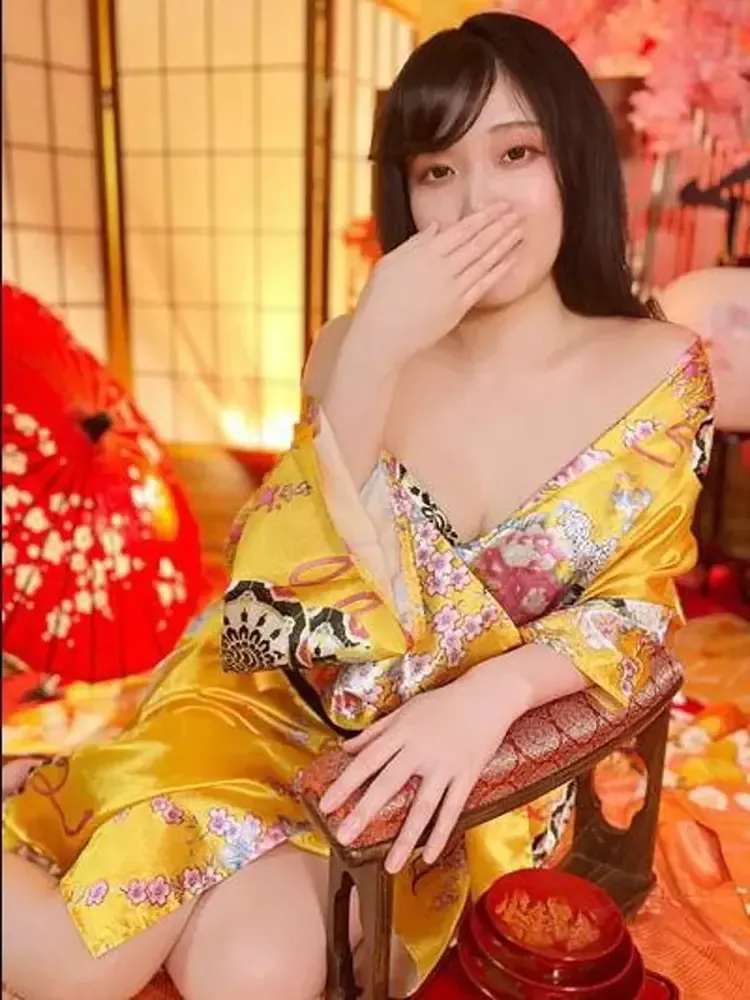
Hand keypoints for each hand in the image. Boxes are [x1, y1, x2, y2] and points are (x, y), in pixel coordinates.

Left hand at [318, 664, 531, 873]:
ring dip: (405, 838)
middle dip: (364, 811)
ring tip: (389, 866)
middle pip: (388, 783)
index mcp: (402, 732)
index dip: (345, 783)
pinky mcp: (467, 776)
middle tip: (343, 837)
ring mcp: (445, 765)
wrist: (487, 696)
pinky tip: (427, 856)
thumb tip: (346, 748)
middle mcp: (420, 750)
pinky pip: (452, 810)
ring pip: (422, 806)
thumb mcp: (405, 710)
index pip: (367, 760)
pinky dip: (440, 834)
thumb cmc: (442, 702)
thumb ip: (375, 731)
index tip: (325, 804)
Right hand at [353, 203, 521, 369]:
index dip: (484, 216)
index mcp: (424, 253)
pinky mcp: (458, 308)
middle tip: (517, 213)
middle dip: (499, 225)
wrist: (382, 335)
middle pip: (478, 241)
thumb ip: (415, 244)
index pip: (461, 229)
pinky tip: (513, 258)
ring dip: (504, 243)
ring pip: (485, 260)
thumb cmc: (379, 299)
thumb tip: (435, 227)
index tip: (499, 206)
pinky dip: (500, 269)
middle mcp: (442, 267)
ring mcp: (453, 288)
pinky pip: (484, 284)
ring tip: (520, 230)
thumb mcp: (389, 263)